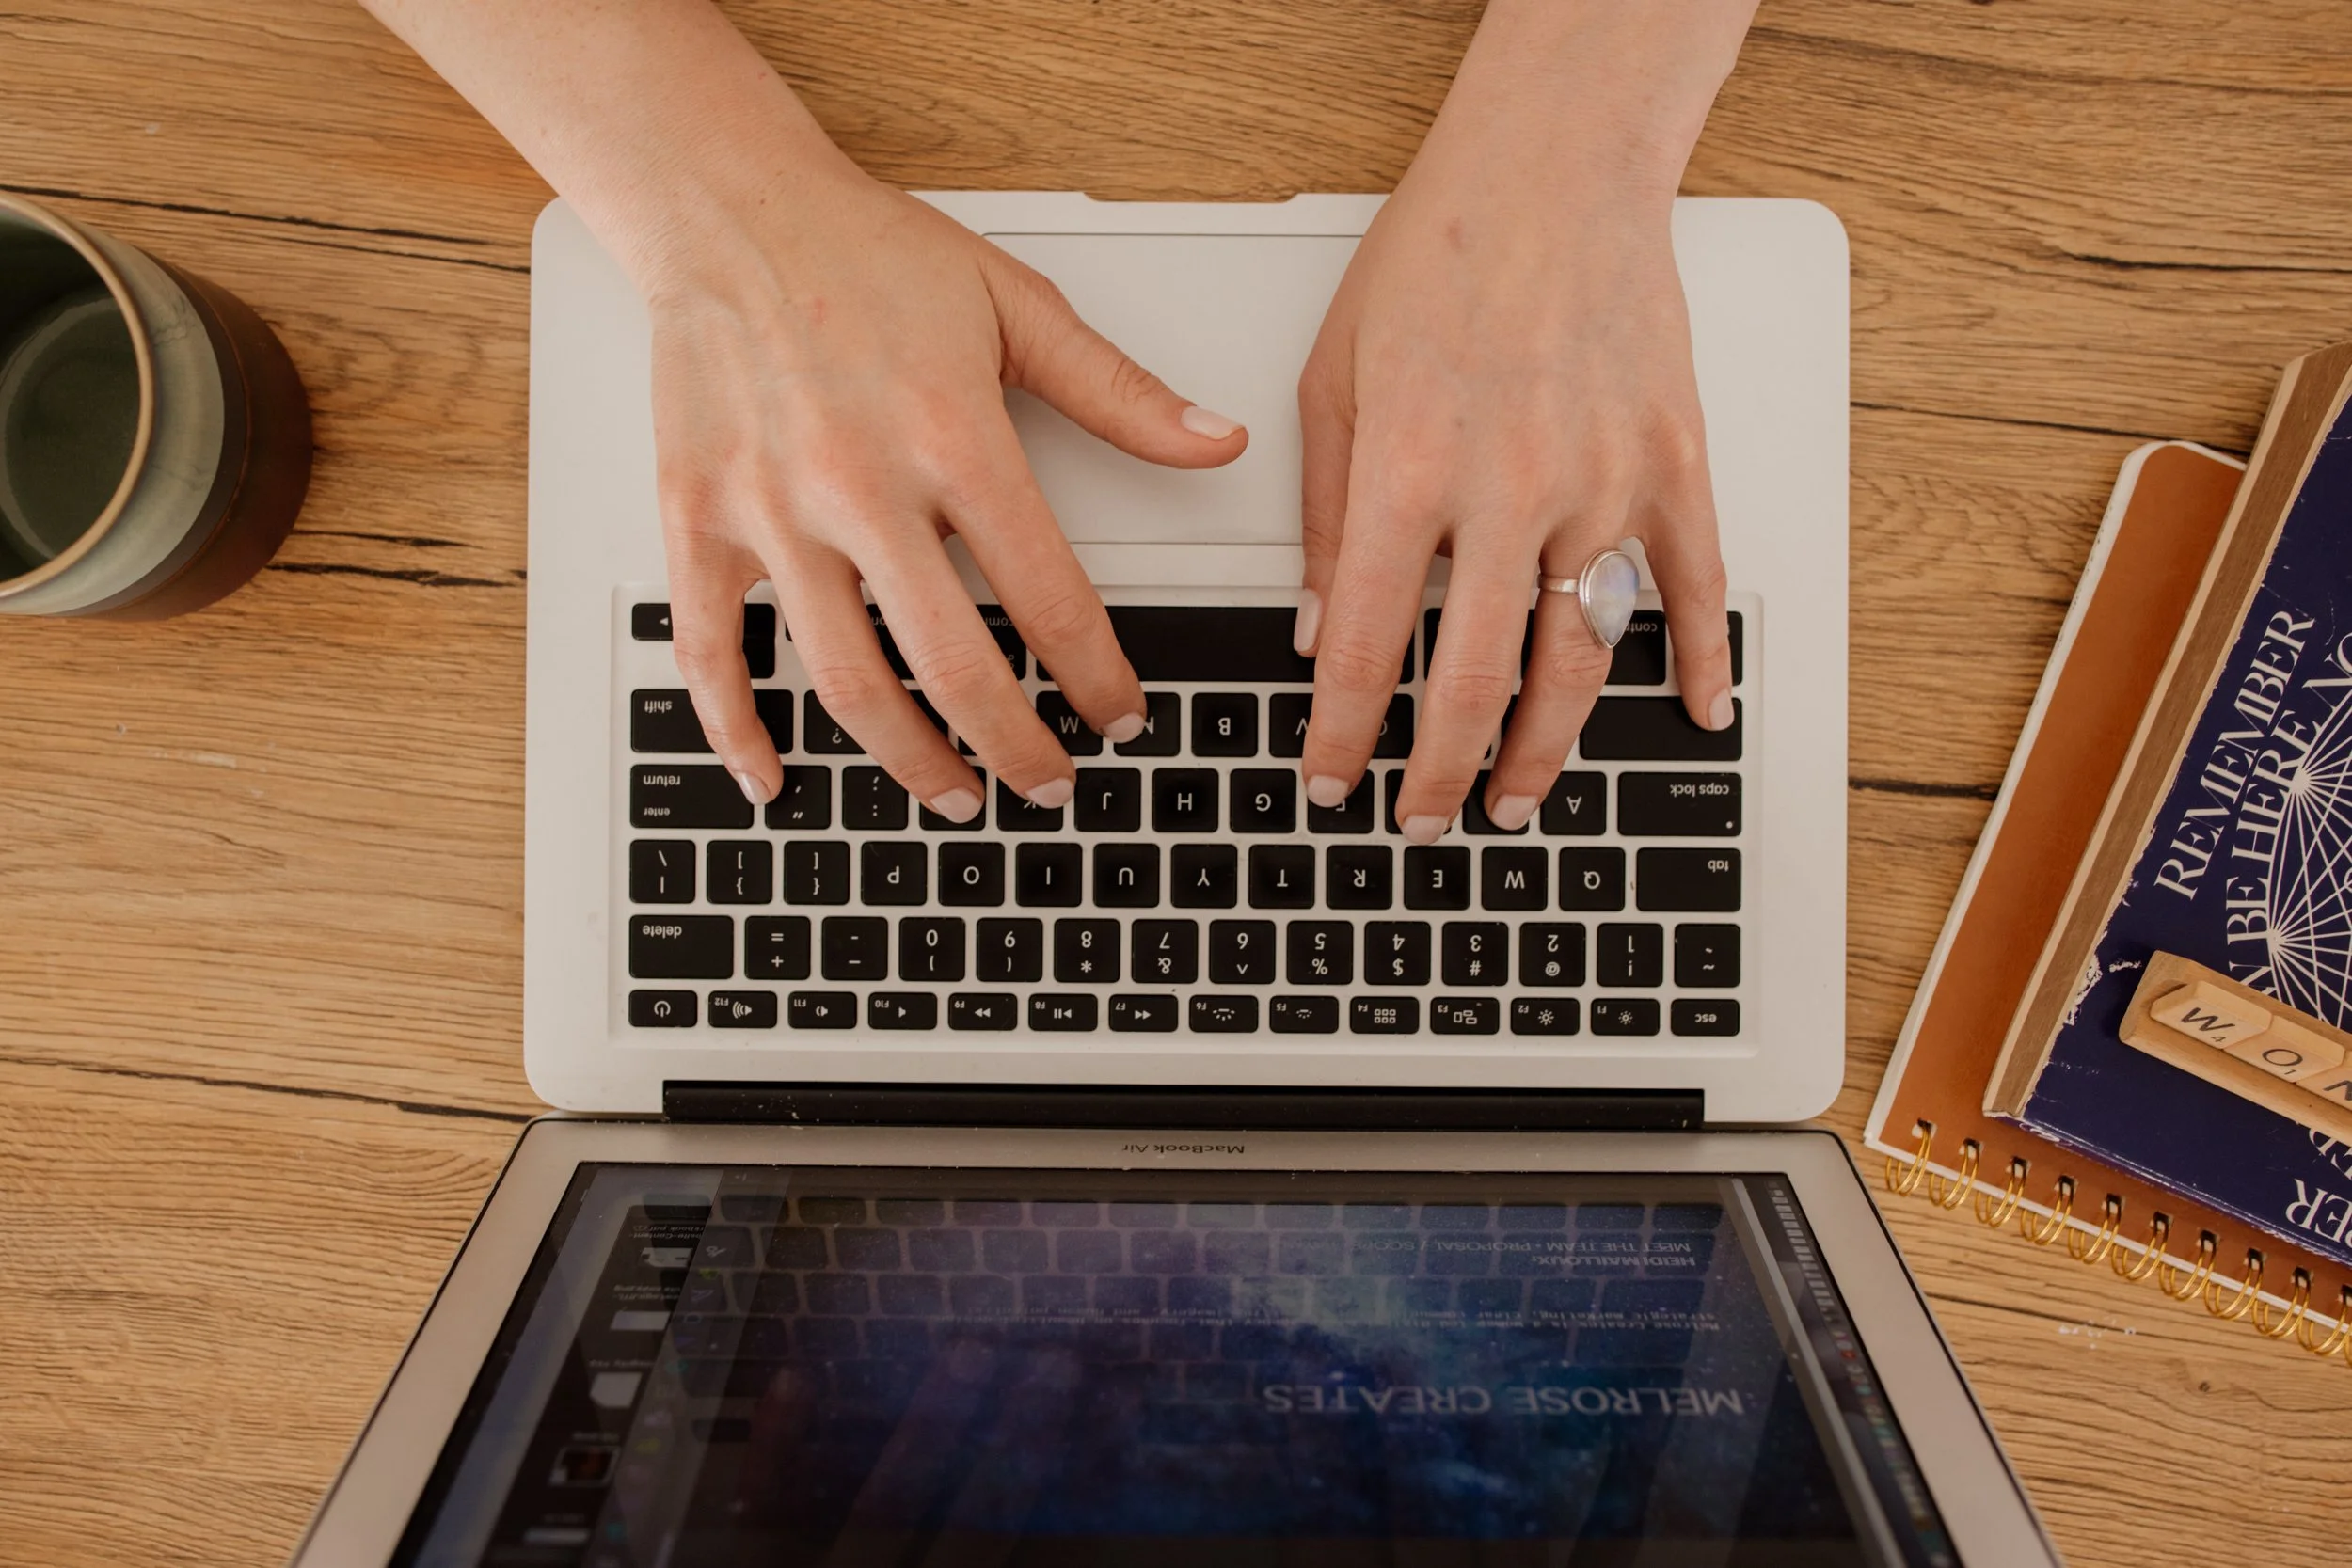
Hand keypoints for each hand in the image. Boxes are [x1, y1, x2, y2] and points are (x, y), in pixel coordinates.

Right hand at [357, 0, 1248, 815]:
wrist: (725, 205)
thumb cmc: (867, 251)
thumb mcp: (1016, 304)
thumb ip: (1120, 392)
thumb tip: (1217, 443)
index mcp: (952, 434)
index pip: (1047, 596)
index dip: (1095, 679)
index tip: (1119, 720)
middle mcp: (858, 482)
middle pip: (950, 664)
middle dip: (1014, 748)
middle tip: (1048, 786)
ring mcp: (768, 509)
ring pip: (843, 678)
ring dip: (907, 759)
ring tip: (954, 794)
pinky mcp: (694, 517)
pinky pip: (708, 648)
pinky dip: (736, 728)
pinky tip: (773, 778)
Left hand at [1295, 0, 1751, 841]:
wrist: (1555, 167)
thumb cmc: (1438, 257)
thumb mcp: (1333, 378)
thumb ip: (1323, 513)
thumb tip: (1315, 628)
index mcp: (1408, 469)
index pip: (1364, 645)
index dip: (1343, 736)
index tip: (1331, 784)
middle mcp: (1510, 489)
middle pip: (1476, 679)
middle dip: (1443, 774)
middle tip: (1424, 821)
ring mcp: (1606, 483)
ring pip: (1580, 658)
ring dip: (1547, 748)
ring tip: (1518, 799)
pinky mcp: (1676, 465)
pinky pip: (1698, 588)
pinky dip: (1703, 660)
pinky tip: (1695, 713)